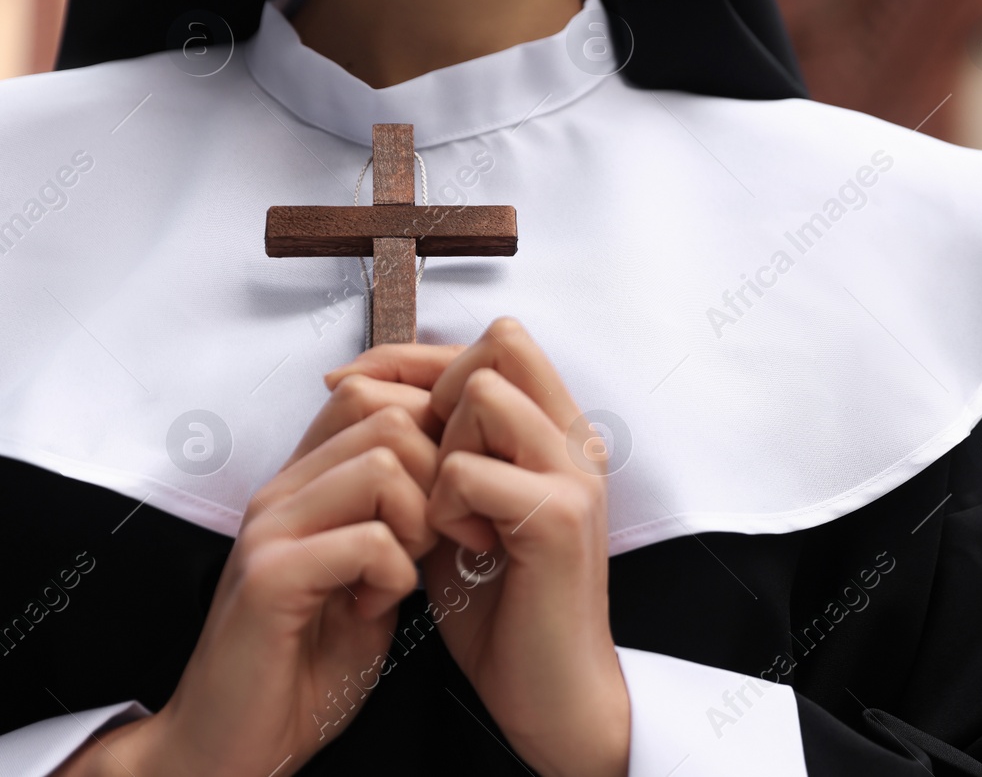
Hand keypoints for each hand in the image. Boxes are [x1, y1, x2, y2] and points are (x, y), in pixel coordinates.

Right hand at [57, 372, 444, 776]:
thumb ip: (400, 516)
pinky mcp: (268, 577)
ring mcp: (270, 529)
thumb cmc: (307, 664)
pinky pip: (368, 538)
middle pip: (390, 417)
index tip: (451, 502)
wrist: (234, 745)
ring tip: (400, 574)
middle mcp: (282, 491)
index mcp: (306, 484)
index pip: (376, 395)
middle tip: (431, 543)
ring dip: (418, 523)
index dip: (434, 436)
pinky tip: (376, 606)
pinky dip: (395, 574)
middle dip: (437, 478)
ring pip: (383, 464)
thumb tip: (460, 469)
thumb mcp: (370, 572)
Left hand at [333, 320, 629, 776]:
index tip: (352, 386)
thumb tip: (375, 392)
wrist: (550, 692)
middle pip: (499, 346)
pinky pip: (465, 470)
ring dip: (440, 448)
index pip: (496, 341)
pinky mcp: (557, 517)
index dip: (418, 355)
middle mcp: (577, 440)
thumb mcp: (463, 508)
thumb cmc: (502, 606)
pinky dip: (441, 507)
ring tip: (444, 512)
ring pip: (483, 395)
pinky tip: (460, 549)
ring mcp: (575, 474)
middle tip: (411, 456)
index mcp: (560, 433)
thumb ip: (446, 449)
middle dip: (435, 390)